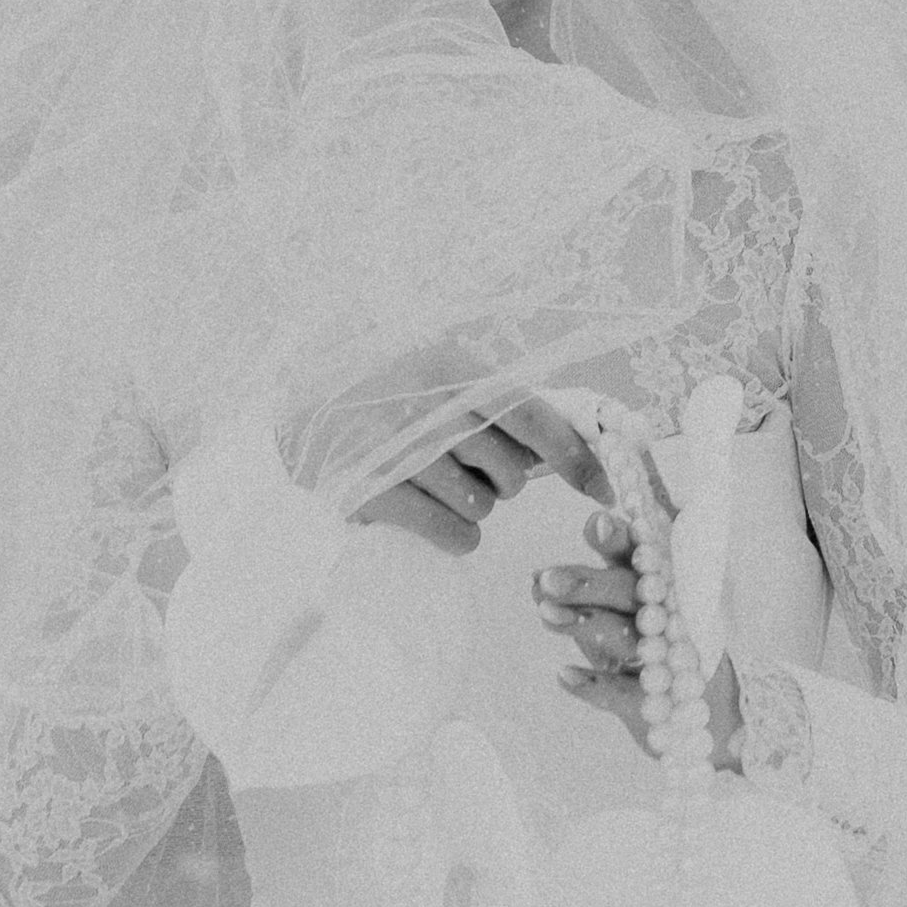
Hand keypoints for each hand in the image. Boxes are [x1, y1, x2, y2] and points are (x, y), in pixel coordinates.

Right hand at [352, 394, 608, 556]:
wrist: (301, 416)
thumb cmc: (385, 399)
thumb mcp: (437, 381)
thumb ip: (497, 407)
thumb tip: (577, 448)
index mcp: (451, 370)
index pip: (531, 416)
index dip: (573, 456)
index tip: (604, 488)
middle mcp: (429, 409)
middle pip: (510, 473)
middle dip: (503, 484)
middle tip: (468, 472)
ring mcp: (400, 452)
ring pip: (483, 508)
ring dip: (473, 509)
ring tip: (437, 489)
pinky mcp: (375, 493)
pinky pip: (452, 534)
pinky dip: (454, 536)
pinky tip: (432, 517)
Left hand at [538, 501, 744, 769]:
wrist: (705, 711)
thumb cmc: (655, 644)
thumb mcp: (625, 612)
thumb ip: (588, 591)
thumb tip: (536, 580)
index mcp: (666, 581)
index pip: (644, 551)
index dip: (620, 537)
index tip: (595, 524)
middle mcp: (673, 615)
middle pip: (632, 592)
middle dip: (589, 583)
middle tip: (547, 579)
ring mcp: (672, 660)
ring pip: (629, 637)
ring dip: (588, 625)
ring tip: (545, 615)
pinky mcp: (666, 705)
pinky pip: (628, 694)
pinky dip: (596, 686)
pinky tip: (564, 675)